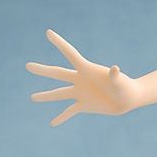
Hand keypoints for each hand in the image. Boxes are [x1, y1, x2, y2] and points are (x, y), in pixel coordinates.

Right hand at [26, 29, 141, 125]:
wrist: (128, 99)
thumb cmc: (125, 86)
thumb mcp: (119, 80)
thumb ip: (115, 75)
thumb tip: (115, 69)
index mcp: (86, 69)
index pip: (70, 53)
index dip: (59, 42)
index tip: (48, 32)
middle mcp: (80, 80)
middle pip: (57, 73)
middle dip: (43, 70)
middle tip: (28, 65)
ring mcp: (80, 92)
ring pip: (59, 94)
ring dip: (45, 96)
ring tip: (32, 98)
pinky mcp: (84, 105)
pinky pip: (69, 112)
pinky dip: (61, 117)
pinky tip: (52, 124)